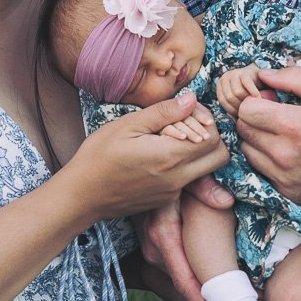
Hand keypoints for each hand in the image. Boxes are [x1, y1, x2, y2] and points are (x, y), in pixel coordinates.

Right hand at [69, 92, 226, 219]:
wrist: (81, 195)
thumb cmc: (99, 157)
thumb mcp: (128, 125)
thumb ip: (164, 112)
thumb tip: (192, 99)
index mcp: (170, 157)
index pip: (214, 138)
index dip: (206, 121)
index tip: (188, 112)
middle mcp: (178, 179)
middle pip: (219, 157)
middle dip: (211, 137)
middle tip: (188, 124)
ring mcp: (173, 193)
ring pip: (205, 169)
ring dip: (199, 152)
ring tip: (172, 138)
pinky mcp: (165, 201)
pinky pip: (188, 180)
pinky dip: (184, 165)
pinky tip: (159, 154)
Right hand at [132, 177, 233, 300]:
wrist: (133, 167)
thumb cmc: (161, 169)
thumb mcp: (184, 175)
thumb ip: (204, 187)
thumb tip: (226, 201)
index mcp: (163, 235)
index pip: (184, 280)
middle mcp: (154, 248)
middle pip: (183, 287)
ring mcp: (152, 249)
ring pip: (180, 280)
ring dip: (203, 294)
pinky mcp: (154, 246)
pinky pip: (176, 270)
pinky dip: (194, 282)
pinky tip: (214, 287)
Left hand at [215, 63, 265, 116]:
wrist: (260, 77)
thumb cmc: (248, 92)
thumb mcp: (237, 99)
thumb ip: (232, 105)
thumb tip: (232, 124)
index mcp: (220, 85)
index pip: (223, 101)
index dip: (232, 109)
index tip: (241, 113)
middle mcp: (225, 77)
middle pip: (230, 97)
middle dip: (240, 105)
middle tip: (249, 108)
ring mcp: (234, 73)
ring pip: (238, 92)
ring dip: (247, 99)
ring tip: (254, 102)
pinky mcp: (245, 72)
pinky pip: (247, 85)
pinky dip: (253, 93)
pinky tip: (258, 97)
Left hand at [235, 65, 300, 206]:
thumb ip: (295, 78)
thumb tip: (263, 74)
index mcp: (293, 126)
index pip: (246, 109)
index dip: (256, 100)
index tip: (273, 100)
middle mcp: (283, 155)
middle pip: (243, 129)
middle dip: (255, 118)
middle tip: (278, 115)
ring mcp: (283, 177)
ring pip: (247, 150)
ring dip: (258, 139)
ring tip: (283, 134)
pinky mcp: (286, 192)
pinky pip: (260, 170)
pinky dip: (267, 159)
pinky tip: (290, 152)